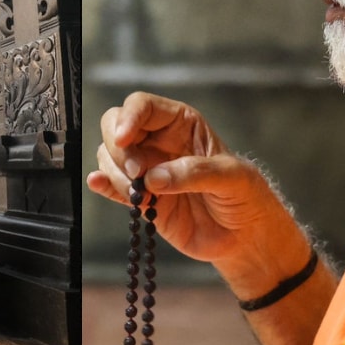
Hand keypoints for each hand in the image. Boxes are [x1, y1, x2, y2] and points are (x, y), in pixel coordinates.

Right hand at [87, 92, 295, 267]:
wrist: (246, 238)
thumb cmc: (246, 197)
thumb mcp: (232, 177)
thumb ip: (194, 173)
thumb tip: (153, 177)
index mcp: (181, 124)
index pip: (143, 107)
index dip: (128, 117)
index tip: (123, 139)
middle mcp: (158, 142)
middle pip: (115, 126)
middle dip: (118, 148)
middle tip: (136, 172)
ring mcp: (146, 170)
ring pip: (109, 157)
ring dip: (116, 173)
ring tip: (141, 196)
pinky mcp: (140, 197)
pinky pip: (112, 186)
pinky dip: (102, 184)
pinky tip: (98, 184)